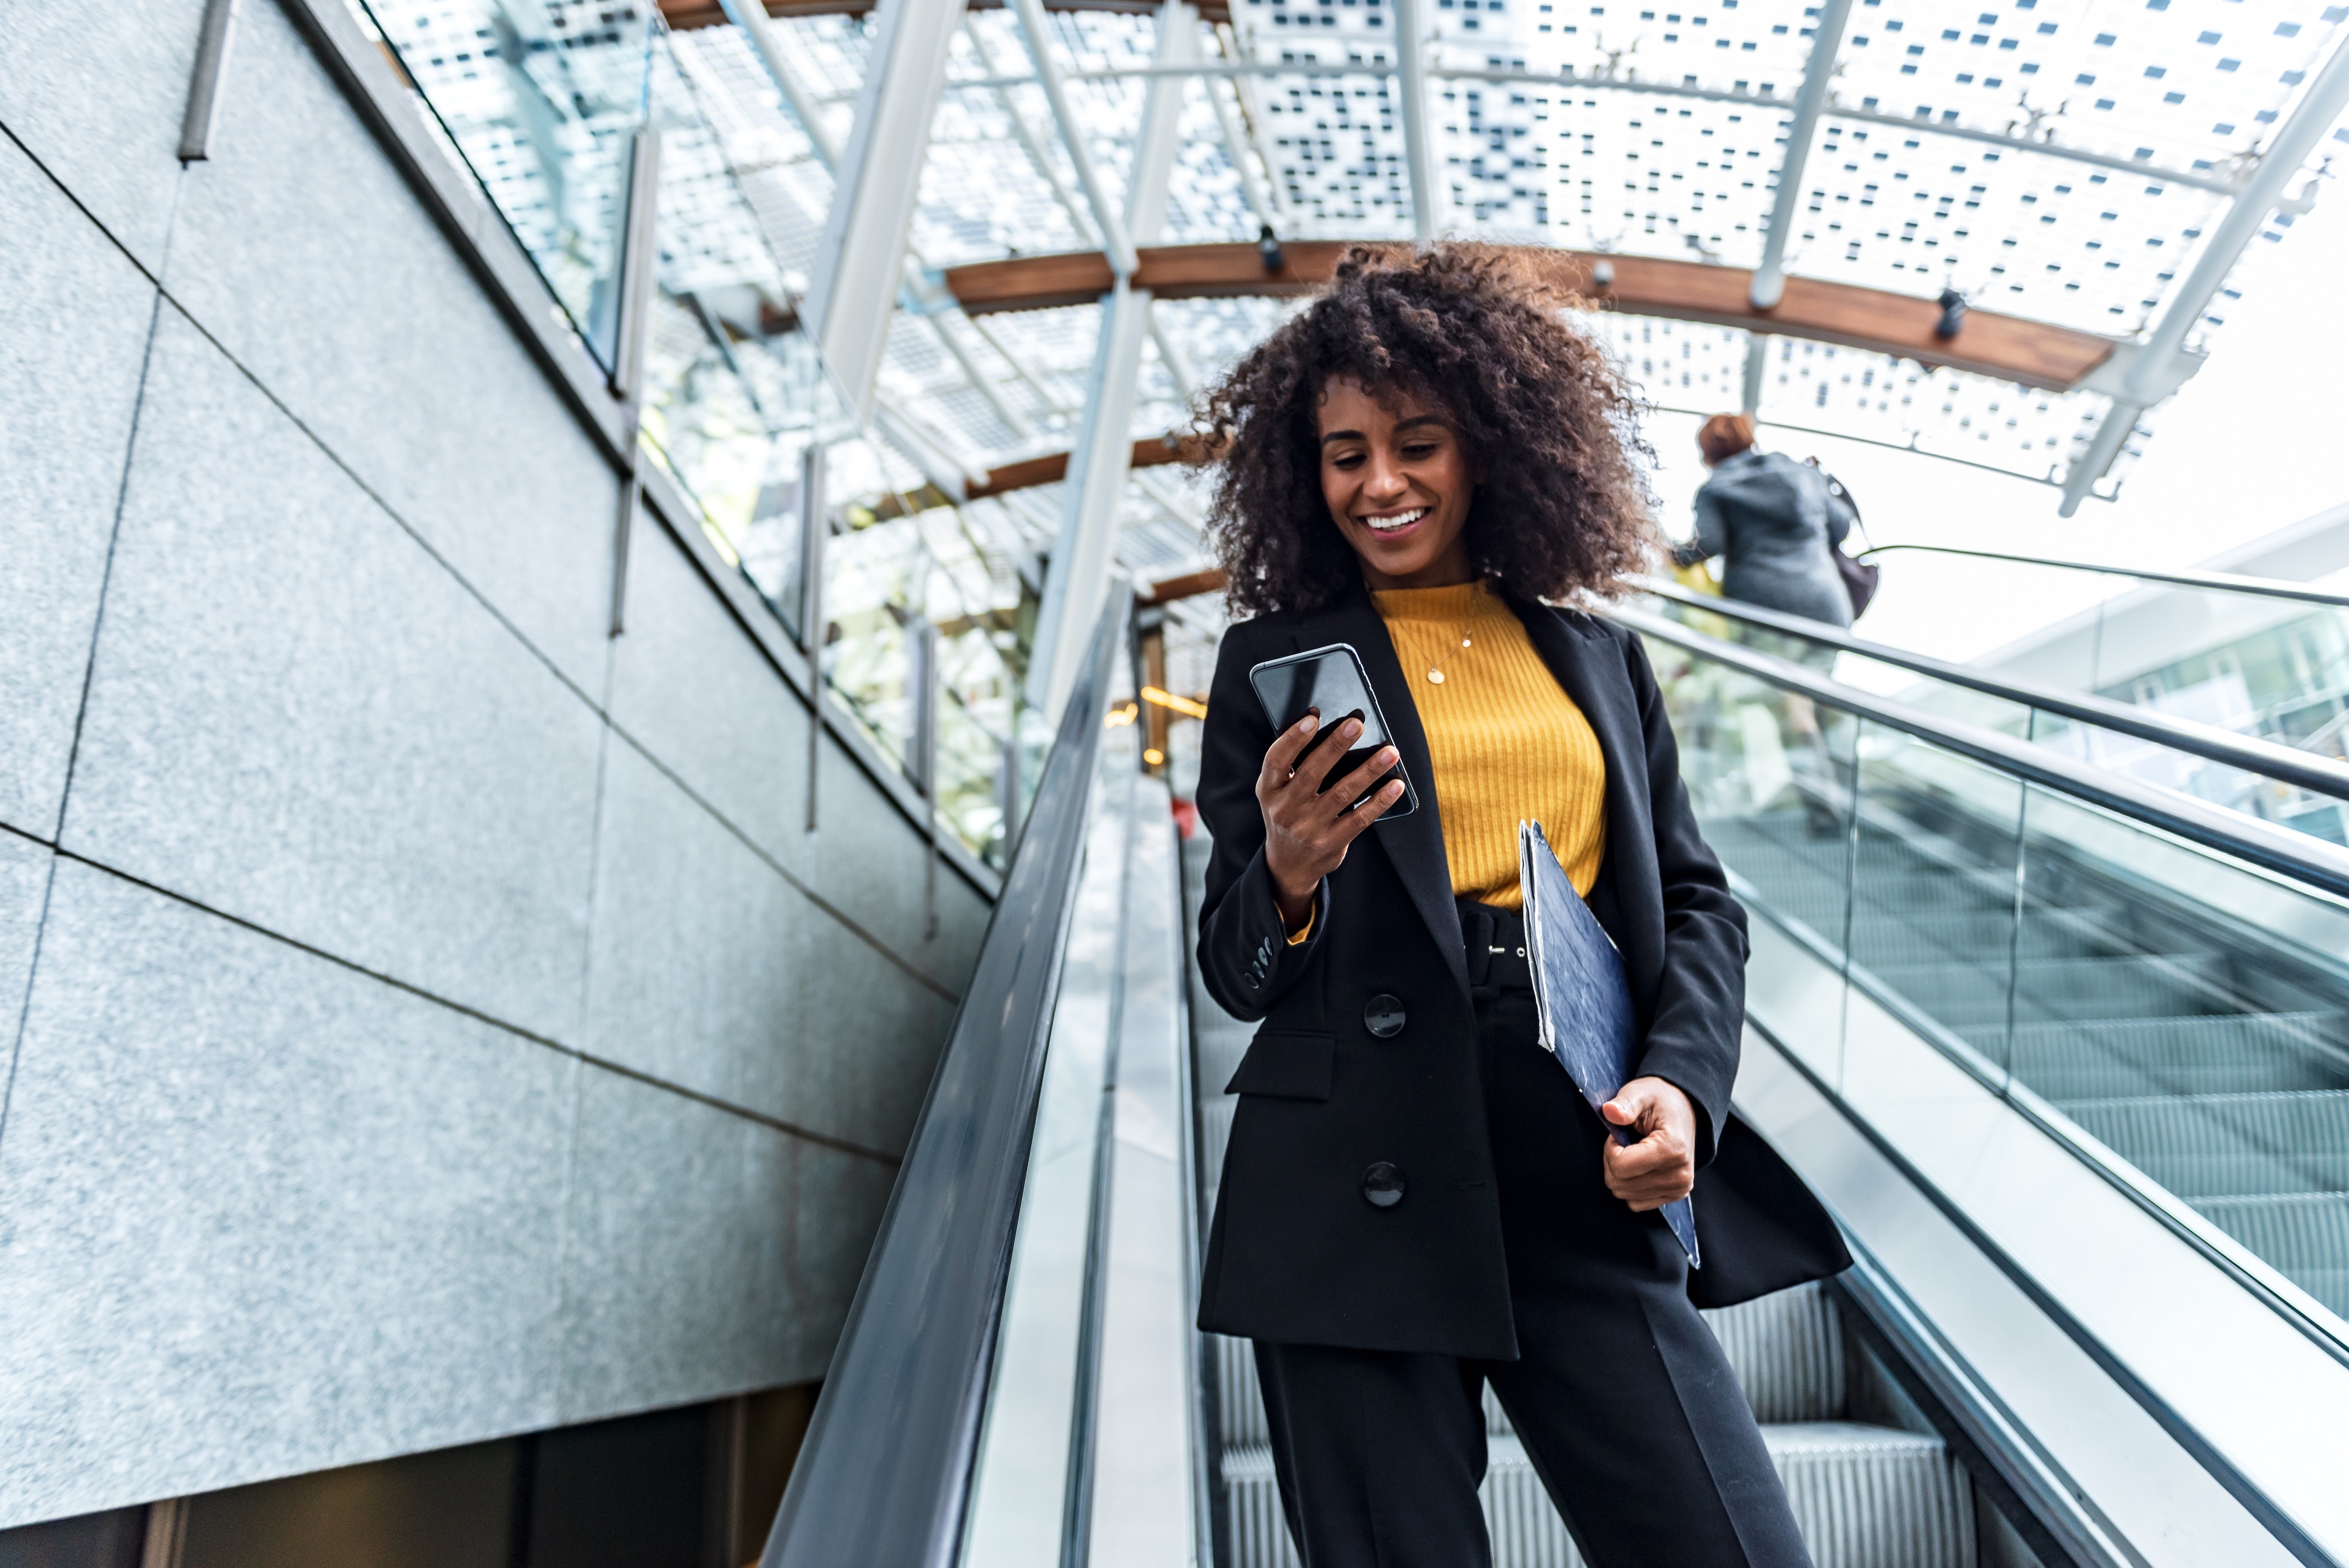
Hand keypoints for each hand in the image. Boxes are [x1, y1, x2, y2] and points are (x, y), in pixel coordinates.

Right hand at [1257, 713, 1405, 928]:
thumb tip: (1326, 726)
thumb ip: (1291, 765)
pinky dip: (1380, 801)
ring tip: (1390, 752)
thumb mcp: (1276, 791)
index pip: (1276, 760)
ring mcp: (1309, 827)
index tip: (1313, 717)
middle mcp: (1285, 809)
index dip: (1293, 738)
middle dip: (1336, 745)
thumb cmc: (1287, 813)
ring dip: (1369, 770)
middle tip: (1357, 723)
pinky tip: (1395, 785)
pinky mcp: (1331, 842)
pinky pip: (1360, 819)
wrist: (1288, 864)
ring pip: (1342, 793)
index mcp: (1269, 790)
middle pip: (1313, 772)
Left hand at [1600, 1077, 1697, 1211]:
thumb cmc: (1660, 1100)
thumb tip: (1609, 1111)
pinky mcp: (1675, 1195)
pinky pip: (1636, 1203)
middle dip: (1613, 1161)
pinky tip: (1641, 1166)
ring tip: (1635, 1151)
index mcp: (1672, 1150)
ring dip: (1621, 1173)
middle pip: (1619, 1184)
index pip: (1619, 1167)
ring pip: (1625, 1194)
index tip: (1621, 1133)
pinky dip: (1631, 1185)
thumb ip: (1626, 1103)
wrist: (1684, 1108)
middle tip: (1626, 1141)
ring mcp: (1679, 1188)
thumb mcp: (1641, 1093)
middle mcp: (1680, 1175)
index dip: (1610, 1148)